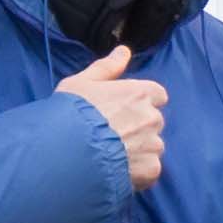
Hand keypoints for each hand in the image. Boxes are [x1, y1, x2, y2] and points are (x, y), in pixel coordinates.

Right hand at [59, 43, 169, 190]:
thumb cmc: (70, 113)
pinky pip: (149, 169)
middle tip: (111, 135)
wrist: (65, 152)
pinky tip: (116, 170)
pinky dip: (137, 171)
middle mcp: (152, 117)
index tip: (122, 110)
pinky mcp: (150, 169)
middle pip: (153, 121)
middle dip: (138, 127)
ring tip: (110, 155)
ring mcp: (153, 144)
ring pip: (152, 146)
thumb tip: (124, 50)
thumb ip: (107, 67)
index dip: (140, 102)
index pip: (156, 95)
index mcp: (140, 93)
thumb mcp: (82, 83)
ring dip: (138, 150)